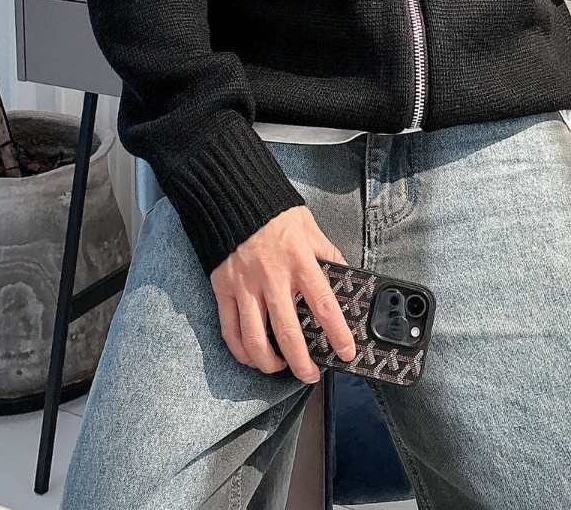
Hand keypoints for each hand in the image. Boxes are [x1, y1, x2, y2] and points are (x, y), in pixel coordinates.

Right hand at [209, 205, 356, 381]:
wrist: (234, 194)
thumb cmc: (275, 212)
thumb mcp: (310, 227)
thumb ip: (328, 254)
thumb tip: (346, 278)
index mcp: (299, 260)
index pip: (323, 305)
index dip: (338, 333)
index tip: (347, 352)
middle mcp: (272, 276)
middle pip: (288, 332)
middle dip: (302, 363)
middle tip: (311, 375)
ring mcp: (245, 284)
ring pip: (255, 340)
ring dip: (270, 363)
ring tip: (281, 368)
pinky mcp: (224, 288)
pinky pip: (230, 330)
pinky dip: (241, 351)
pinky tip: (252, 357)